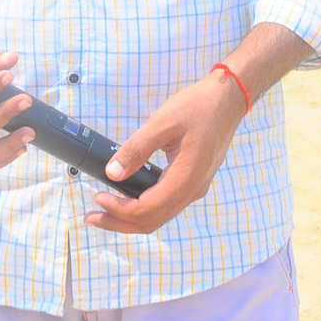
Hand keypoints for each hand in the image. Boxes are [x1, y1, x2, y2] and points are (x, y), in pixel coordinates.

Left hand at [84, 72, 247, 234]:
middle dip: (120, 222)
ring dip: (131, 218)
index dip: (119, 210)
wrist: (228, 99)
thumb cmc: (199, 106)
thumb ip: (137, 148)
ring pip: (159, 216)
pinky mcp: (193, 180)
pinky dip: (144, 206)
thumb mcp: (163, 122)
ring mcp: (194, 187)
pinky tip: (129, 197)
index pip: (147, 210)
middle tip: (92, 217)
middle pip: (152, 221)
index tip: (98, 198)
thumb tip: (112, 172)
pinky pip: (166, 203)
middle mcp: (192, 190)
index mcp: (186, 179)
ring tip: (105, 209)